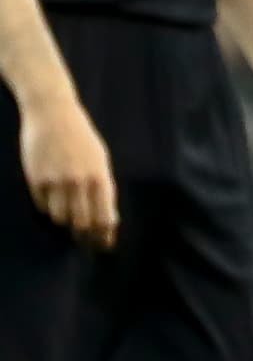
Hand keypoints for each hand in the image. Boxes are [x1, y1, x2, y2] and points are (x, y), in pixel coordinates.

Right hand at [20, 97, 116, 248]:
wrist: (53, 114)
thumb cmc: (81, 137)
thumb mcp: (100, 161)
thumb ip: (103, 188)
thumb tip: (108, 219)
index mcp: (100, 178)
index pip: (104, 217)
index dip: (104, 236)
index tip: (104, 246)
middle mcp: (80, 182)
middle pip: (82, 223)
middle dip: (84, 235)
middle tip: (83, 240)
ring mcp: (56, 181)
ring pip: (60, 218)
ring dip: (64, 220)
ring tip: (68, 216)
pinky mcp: (36, 179)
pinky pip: (42, 205)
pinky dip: (47, 207)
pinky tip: (51, 200)